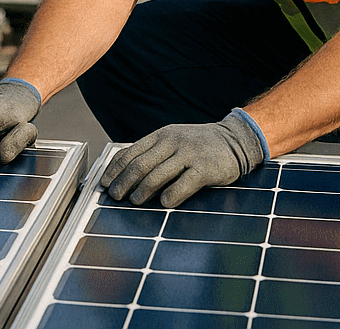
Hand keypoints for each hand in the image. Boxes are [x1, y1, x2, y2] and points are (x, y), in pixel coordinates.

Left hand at [99, 112, 264, 207]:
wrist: (234, 140)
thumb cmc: (198, 145)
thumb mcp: (173, 141)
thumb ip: (153, 154)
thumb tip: (125, 175)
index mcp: (160, 136)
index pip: (131, 152)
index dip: (115, 169)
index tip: (105, 183)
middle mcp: (172, 142)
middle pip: (141, 164)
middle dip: (124, 181)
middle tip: (115, 196)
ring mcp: (189, 154)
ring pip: (159, 173)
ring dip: (143, 189)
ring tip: (134, 201)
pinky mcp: (205, 168)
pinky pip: (184, 183)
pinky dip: (172, 194)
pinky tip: (163, 203)